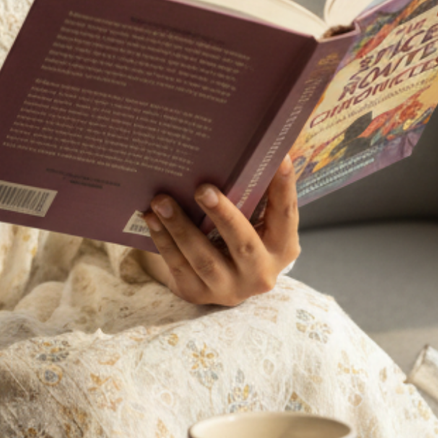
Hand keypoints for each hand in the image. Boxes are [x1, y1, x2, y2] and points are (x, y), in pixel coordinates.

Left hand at [137, 160, 299, 305]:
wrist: (215, 277)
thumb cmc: (237, 233)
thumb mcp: (255, 218)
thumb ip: (257, 191)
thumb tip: (259, 143)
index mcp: (282, 248)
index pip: (286, 215)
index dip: (284, 187)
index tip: (280, 158)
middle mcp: (261, 273)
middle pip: (243, 244)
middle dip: (222, 215)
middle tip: (202, 188)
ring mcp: (229, 288)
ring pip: (204, 258)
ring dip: (181, 227)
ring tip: (161, 200)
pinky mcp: (198, 294)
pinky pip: (179, 266)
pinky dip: (163, 240)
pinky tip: (151, 218)